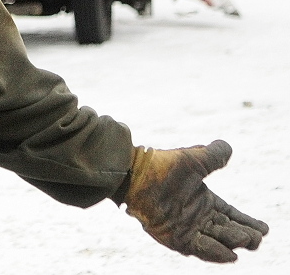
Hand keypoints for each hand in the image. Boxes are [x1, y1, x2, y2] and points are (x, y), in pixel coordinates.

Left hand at [123, 140, 267, 261]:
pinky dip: (214, 253)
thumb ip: (214, 155)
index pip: (232, 216)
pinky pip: (198, 248)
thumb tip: (227, 147)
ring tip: (245, 241)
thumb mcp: (195, 159)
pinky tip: (230, 255)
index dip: (249, 223)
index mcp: (204, 200)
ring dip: (232, 242)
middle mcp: (197, 216)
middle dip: (245, 235)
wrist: (136, 173)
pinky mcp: (174, 237)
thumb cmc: (163, 165)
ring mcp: (186, 227)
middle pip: (228, 231)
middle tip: (256, 237)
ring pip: (216, 240)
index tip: (265, 229)